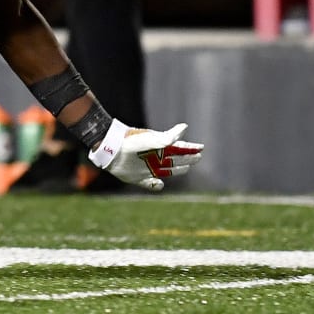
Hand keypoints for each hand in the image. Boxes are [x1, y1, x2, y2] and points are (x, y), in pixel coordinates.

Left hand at [89, 121, 203, 191]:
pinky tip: (160, 184)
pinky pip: (149, 184)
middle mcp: (155, 158)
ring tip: (186, 168)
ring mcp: (147, 168)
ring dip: (177, 169)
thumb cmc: (132, 143)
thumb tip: (185, 127)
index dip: (190, 148)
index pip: (179, 148)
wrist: (111, 150)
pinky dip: (155, 185)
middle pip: (176, 159)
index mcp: (160, 148)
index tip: (201, 148)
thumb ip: (168, 137)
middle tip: (198, 157)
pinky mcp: (138, 178)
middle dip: (187, 158)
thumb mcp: (152, 140)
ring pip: (167, 170)